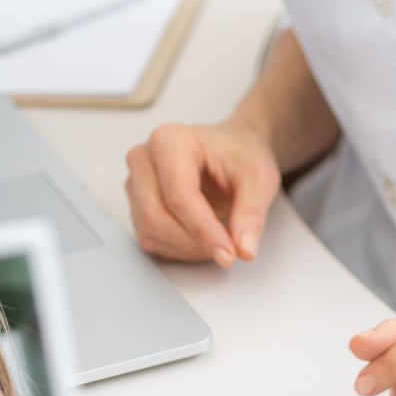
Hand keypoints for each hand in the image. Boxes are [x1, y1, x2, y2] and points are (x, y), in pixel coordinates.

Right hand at [124, 120, 280, 266]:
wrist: (233, 151)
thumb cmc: (241, 157)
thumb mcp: (259, 180)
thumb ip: (251, 215)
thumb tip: (244, 251)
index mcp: (171, 141)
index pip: (179, 196)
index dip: (204, 231)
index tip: (230, 254)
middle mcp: (144, 158)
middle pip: (156, 217)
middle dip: (194, 243)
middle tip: (228, 250)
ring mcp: (136, 182)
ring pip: (150, 232)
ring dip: (187, 249)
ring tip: (219, 240)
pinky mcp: (136, 205)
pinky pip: (150, 239)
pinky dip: (178, 250)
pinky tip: (202, 240)